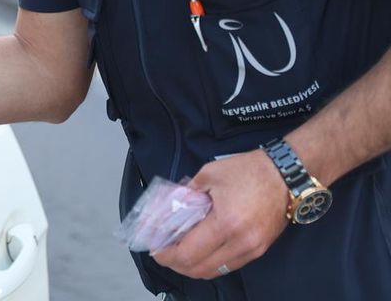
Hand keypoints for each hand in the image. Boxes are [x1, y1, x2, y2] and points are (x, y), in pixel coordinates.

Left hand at [151, 150, 289, 278]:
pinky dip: (211, 263)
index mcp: (226, 223)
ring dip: (193, 266)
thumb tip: (166, 211)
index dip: (167, 255)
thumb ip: (185, 195)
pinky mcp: (260, 250)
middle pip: (200, 269)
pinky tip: (200, 250)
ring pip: (215, 271)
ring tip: (178, 252)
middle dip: (176, 264)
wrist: (287, 174)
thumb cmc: (248, 171)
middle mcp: (241, 243)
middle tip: (163, 252)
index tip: (155, 249)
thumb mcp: (208, 175)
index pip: (188, 253)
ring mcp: (253, 250)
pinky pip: (229, 265)